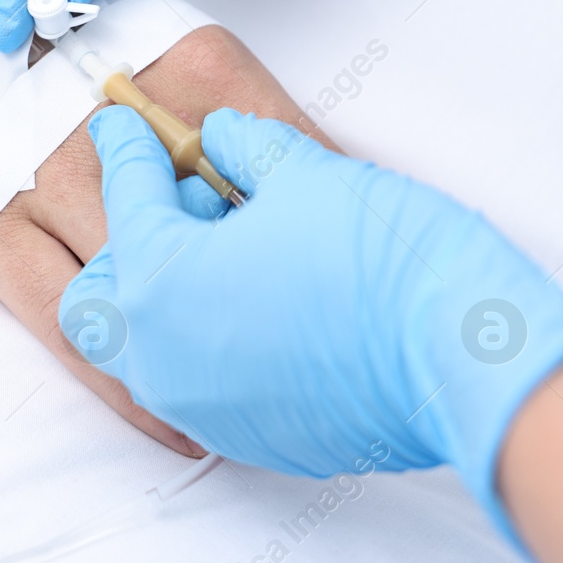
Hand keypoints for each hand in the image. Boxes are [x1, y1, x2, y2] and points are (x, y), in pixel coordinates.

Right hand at [0, 25, 330, 456]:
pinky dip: (131, 389)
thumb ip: (240, 104)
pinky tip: (179, 426)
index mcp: (193, 66)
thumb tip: (328, 176)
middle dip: (287, 302)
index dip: (339, 228)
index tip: (375, 282)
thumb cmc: (58, 27)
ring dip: (214, 356)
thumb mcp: (162, 33)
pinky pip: (76, 331)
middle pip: (234, 232)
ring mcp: (55, 180)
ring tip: (272, 416)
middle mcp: (130, 125)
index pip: (296, 161)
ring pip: (157, 290)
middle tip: (339, 367)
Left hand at [58, 107, 562, 526]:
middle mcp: (161, 357)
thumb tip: (222, 137)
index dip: (126, 148)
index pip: (124, 196)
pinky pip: (193, 385)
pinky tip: (258, 302)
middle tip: (186, 199)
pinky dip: (202, 341)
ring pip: (137, 350)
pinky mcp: (248, 436)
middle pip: (98, 293)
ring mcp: (202, 406)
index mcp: (159, 281)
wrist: (463, 359)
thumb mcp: (306, 173)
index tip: (121, 126)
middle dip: (126, 239)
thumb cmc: (387, 262)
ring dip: (160, 296)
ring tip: (228, 250)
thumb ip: (245, 146)